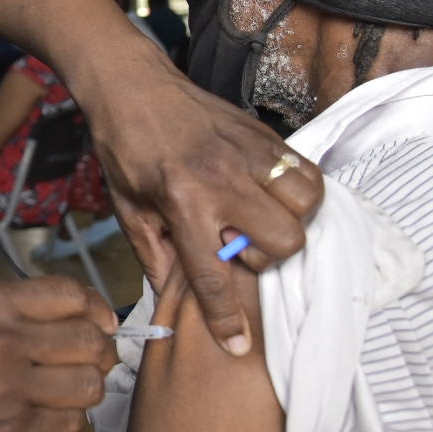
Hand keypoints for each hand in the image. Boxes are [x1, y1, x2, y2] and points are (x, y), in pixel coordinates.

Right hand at [0, 277, 116, 431]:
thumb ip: (7, 313)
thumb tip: (66, 318)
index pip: (71, 295)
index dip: (97, 307)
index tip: (101, 320)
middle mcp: (4, 343)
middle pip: (90, 341)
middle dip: (101, 350)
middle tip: (94, 358)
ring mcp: (10, 392)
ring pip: (89, 386)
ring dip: (86, 387)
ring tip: (70, 388)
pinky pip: (67, 424)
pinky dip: (66, 419)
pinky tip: (46, 414)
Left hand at [81, 69, 322, 355]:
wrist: (132, 86)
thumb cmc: (125, 148)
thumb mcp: (128, 210)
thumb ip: (155, 258)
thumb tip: (173, 303)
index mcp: (181, 201)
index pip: (214, 274)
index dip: (228, 318)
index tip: (240, 345)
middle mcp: (222, 178)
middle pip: (283, 242)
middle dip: (268, 256)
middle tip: (240, 245)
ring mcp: (249, 153)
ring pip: (307, 206)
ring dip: (290, 223)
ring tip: (259, 220)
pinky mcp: (265, 136)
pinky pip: (307, 173)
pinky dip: (300, 193)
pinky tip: (272, 196)